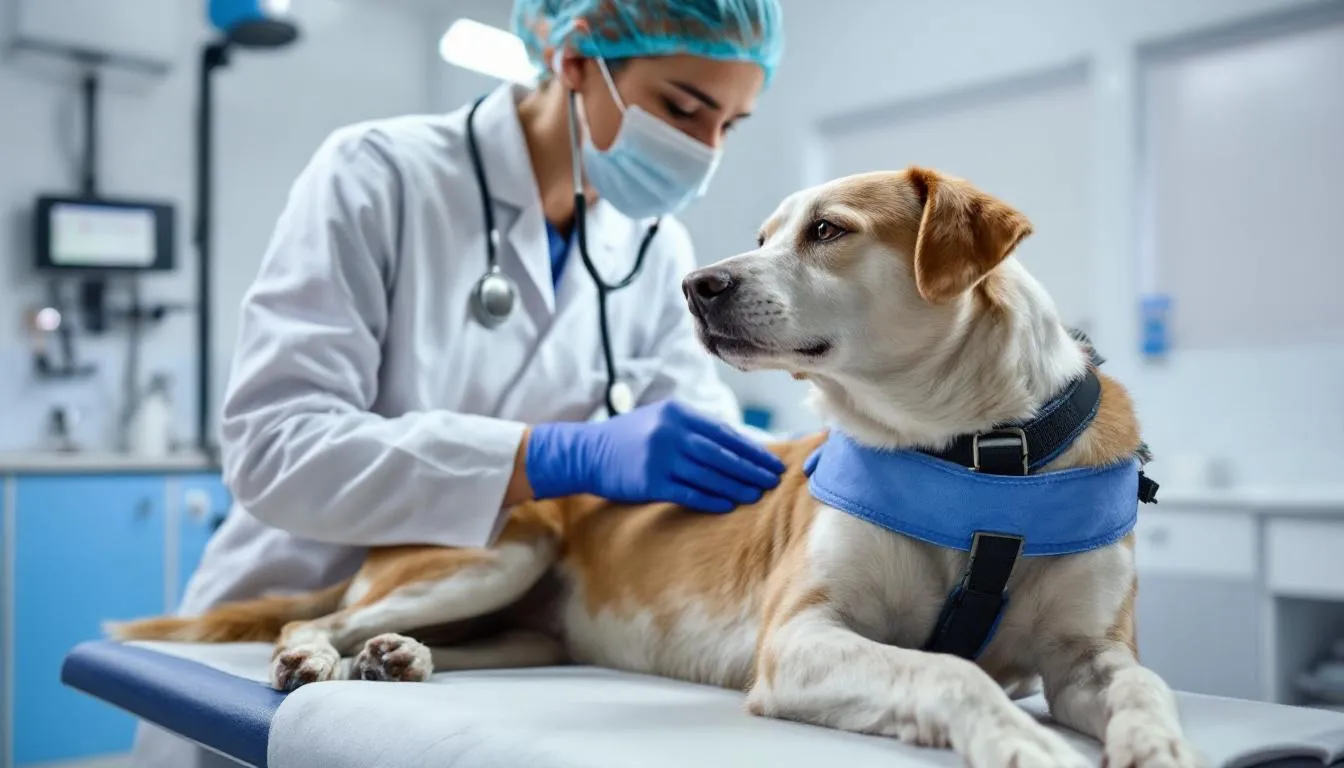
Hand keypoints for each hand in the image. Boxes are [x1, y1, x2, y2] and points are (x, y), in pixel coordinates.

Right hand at [525, 400, 786, 512]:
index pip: (725, 434)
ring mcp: (660, 457)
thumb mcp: (662, 420)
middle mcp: (671, 433)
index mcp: (678, 413)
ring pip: (710, 475)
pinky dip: (711, 499)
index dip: (752, 450)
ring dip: (737, 486)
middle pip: (722, 454)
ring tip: (757, 495)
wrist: (588, 453)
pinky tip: (729, 505)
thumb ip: (695, 429)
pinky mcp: (650, 482)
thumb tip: (738, 447)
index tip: (773, 463)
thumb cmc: (631, 438)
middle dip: (751, 469)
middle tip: (774, 481)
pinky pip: (689, 493)